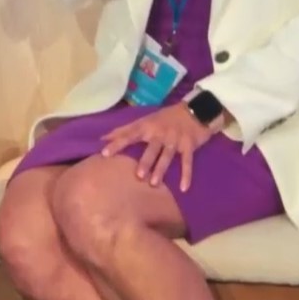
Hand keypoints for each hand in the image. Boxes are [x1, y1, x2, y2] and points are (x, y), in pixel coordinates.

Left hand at [99, 105, 213, 190]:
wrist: (196, 111)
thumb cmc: (164, 118)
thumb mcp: (144, 121)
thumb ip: (124, 130)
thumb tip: (102, 138)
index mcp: (147, 127)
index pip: (129, 135)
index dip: (117, 144)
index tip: (104, 154)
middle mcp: (160, 133)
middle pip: (151, 148)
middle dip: (145, 161)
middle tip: (138, 176)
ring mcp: (175, 139)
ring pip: (167, 156)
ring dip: (161, 169)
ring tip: (154, 184)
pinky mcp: (189, 145)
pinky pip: (187, 162)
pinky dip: (186, 175)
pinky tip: (183, 188)